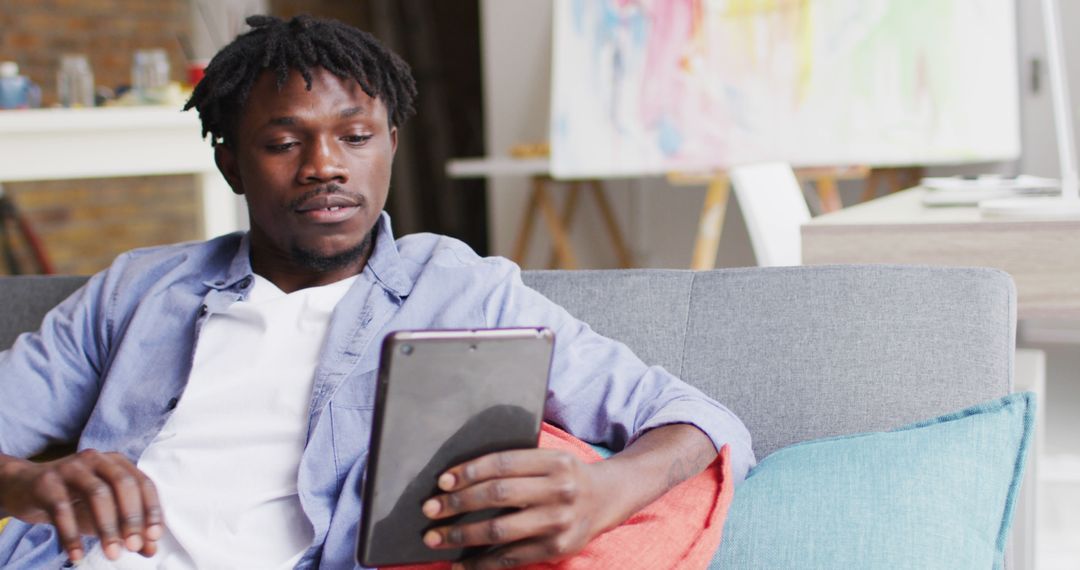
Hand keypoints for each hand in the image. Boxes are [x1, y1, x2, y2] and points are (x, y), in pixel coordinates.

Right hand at [0, 449, 163, 562]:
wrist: (25, 487)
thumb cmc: (73, 499)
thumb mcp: (103, 514)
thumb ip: (128, 529)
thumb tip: (151, 549)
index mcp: (117, 463)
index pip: (143, 483)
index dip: (152, 509)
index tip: (154, 535)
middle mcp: (98, 460)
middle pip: (124, 484)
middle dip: (132, 517)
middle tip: (134, 545)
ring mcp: (72, 468)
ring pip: (97, 494)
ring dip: (107, 527)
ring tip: (112, 553)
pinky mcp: (47, 482)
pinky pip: (62, 509)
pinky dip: (71, 535)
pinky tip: (76, 555)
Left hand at [420, 448, 619, 568]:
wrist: (606, 498)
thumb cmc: (564, 475)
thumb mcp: (549, 458)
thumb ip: (515, 464)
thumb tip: (458, 478)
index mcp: (554, 461)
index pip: (502, 464)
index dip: (469, 472)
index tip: (442, 482)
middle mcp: (559, 490)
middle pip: (498, 495)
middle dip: (457, 503)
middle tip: (429, 509)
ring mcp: (558, 522)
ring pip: (500, 530)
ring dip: (461, 536)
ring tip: (435, 538)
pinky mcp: (556, 549)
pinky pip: (511, 559)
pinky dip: (481, 564)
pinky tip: (460, 565)